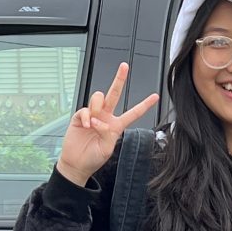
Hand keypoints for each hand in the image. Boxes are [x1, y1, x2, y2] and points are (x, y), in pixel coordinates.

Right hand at [56, 63, 158, 185]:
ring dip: (97, 106)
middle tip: (124, 66)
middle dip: (119, 79)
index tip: (155, 96)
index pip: (133, 113)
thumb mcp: (107, 149)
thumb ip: (107, 134)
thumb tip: (100, 121)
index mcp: (116, 126)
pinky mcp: (81, 117)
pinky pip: (85, 109)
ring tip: (93, 123)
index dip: (144, 105)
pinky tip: (86, 126)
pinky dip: (86, 117)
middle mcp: (105, 117)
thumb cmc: (93, 158)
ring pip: (99, 97)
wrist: (77, 164)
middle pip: (114, 94)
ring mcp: (93, 115)